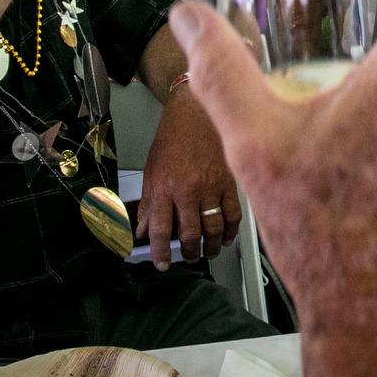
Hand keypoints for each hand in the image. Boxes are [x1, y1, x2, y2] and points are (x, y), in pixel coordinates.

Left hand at [135, 85, 240, 267]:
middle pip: (190, 234)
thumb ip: (149, 204)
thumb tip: (143, 230)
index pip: (161, 230)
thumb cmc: (173, 139)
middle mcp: (188, 190)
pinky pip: (232, 214)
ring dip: (210, 246)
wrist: (196, 114)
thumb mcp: (151, 172)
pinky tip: (225, 237)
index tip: (162, 263)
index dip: (160, 252)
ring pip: (213, 228)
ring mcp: (211, 187)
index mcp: (165, 188)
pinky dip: (230, 230)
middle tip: (189, 257)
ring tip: (207, 252)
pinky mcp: (228, 182)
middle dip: (189, 253)